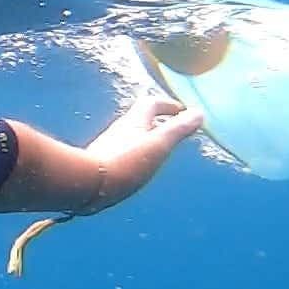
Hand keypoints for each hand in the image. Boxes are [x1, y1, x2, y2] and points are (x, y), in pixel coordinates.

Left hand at [82, 96, 205, 210]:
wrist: (90, 185)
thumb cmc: (128, 161)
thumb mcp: (160, 144)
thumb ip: (179, 128)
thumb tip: (198, 113)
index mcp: (134, 120)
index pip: (151, 103)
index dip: (168, 104)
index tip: (182, 110)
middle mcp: (119, 129)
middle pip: (140, 119)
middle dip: (158, 121)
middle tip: (173, 128)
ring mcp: (108, 146)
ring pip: (130, 135)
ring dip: (146, 137)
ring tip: (159, 147)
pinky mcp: (101, 163)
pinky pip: (122, 151)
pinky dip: (135, 151)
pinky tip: (137, 165)